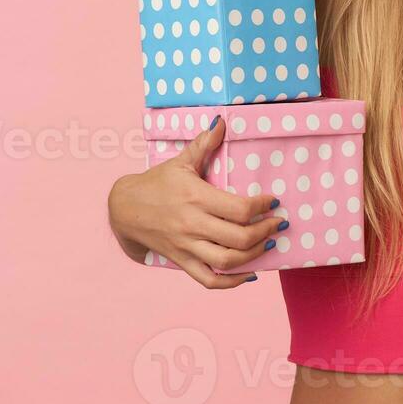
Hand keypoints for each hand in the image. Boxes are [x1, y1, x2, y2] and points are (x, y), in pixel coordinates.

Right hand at [107, 115, 287, 288]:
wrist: (125, 209)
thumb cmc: (157, 183)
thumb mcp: (180, 161)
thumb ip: (204, 143)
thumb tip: (221, 121)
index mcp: (196, 197)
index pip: (239, 209)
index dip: (262, 207)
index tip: (273, 201)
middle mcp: (193, 225)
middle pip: (238, 238)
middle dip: (265, 232)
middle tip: (278, 224)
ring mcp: (187, 246)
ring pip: (227, 262)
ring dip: (254, 255)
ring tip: (268, 244)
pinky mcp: (182, 261)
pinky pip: (209, 280)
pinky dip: (232, 282)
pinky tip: (250, 274)